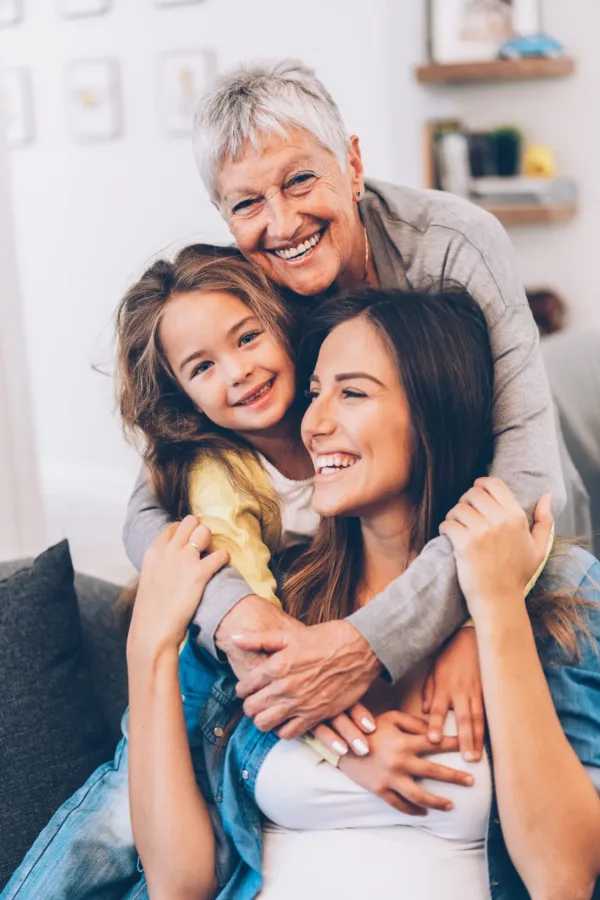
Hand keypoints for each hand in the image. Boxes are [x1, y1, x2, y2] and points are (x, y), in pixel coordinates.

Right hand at [128, 516, 228, 656]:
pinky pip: (221, 554)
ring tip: (211, 558)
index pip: (174, 527)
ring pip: (205, 531)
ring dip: (211, 543)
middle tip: (203, 550)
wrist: (153, 631)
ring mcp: (184, 560)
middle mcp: (168, 550)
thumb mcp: (150, 579)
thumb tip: (176, 561)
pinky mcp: (199, 573)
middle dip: (200, 532)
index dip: (186, 534)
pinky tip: (221, 568)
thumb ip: (161, 564)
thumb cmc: (152, 611)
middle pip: (191, 521)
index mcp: (153, 551)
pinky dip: (224, 559)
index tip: (191, 546)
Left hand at [218, 599, 376, 755]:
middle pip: (252, 709)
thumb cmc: (326, 638)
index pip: (245, 687)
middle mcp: (285, 688)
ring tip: (268, 712)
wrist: (361, 648)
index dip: (242, 689)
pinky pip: (289, 733)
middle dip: (250, 706)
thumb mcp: (289, 635)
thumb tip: (234, 638)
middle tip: (255, 701)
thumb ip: (259, 639)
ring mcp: (300, 704)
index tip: (247, 688)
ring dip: (263, 720)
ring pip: (266, 724)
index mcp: (276, 666)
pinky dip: (283, 730)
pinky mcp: (316, 715)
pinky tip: (286, 720)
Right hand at [339, 710, 473, 814]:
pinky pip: (400, 805)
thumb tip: (432, 729)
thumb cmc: (367, 728)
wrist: (341, 745)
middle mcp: (400, 761)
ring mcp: (391, 779)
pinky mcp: (380, 791)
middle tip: (472, 781)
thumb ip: (412, 722)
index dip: (454, 744)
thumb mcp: (389, 718)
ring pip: (420, 796)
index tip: (469, 747)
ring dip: (438, 802)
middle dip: (455, 777)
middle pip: (434, 772)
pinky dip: (413, 811)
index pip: (435, 743)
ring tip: (451, 805)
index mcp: (404, 742)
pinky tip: (424, 813)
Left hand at [422, 628, 483, 761]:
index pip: (439, 709)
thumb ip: (429, 691)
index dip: (436, 725)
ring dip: (478, 739)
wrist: (470, 641)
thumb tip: (425, 710)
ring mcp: (476, 692)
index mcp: (444, 687)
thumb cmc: (449, 657)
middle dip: (465, 739)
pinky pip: (488, 712)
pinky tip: (489, 742)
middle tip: (467, 759)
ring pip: (478, 719)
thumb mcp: (433, 671)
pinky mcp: (487, 691)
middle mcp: (461, 692)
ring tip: (477, 757)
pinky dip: (489, 728)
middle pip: (463, 718)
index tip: (433, 740)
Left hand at [440, 477, 552, 626]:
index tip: (476, 494)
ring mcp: (481, 532)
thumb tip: (546, 496)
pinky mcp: (464, 543)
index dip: (481, 484)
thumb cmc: (517, 575)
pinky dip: (445, 528)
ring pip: (458, 507)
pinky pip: (448, 523)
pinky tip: (450, 536)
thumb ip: (544, 521)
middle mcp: (500, 520)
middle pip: (473, 493)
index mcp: (517, 517)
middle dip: (465, 501)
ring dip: (454, 515)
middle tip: (465, 514)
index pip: (494, 484)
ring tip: (458, 526)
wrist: (499, 600)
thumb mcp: (538, 548)